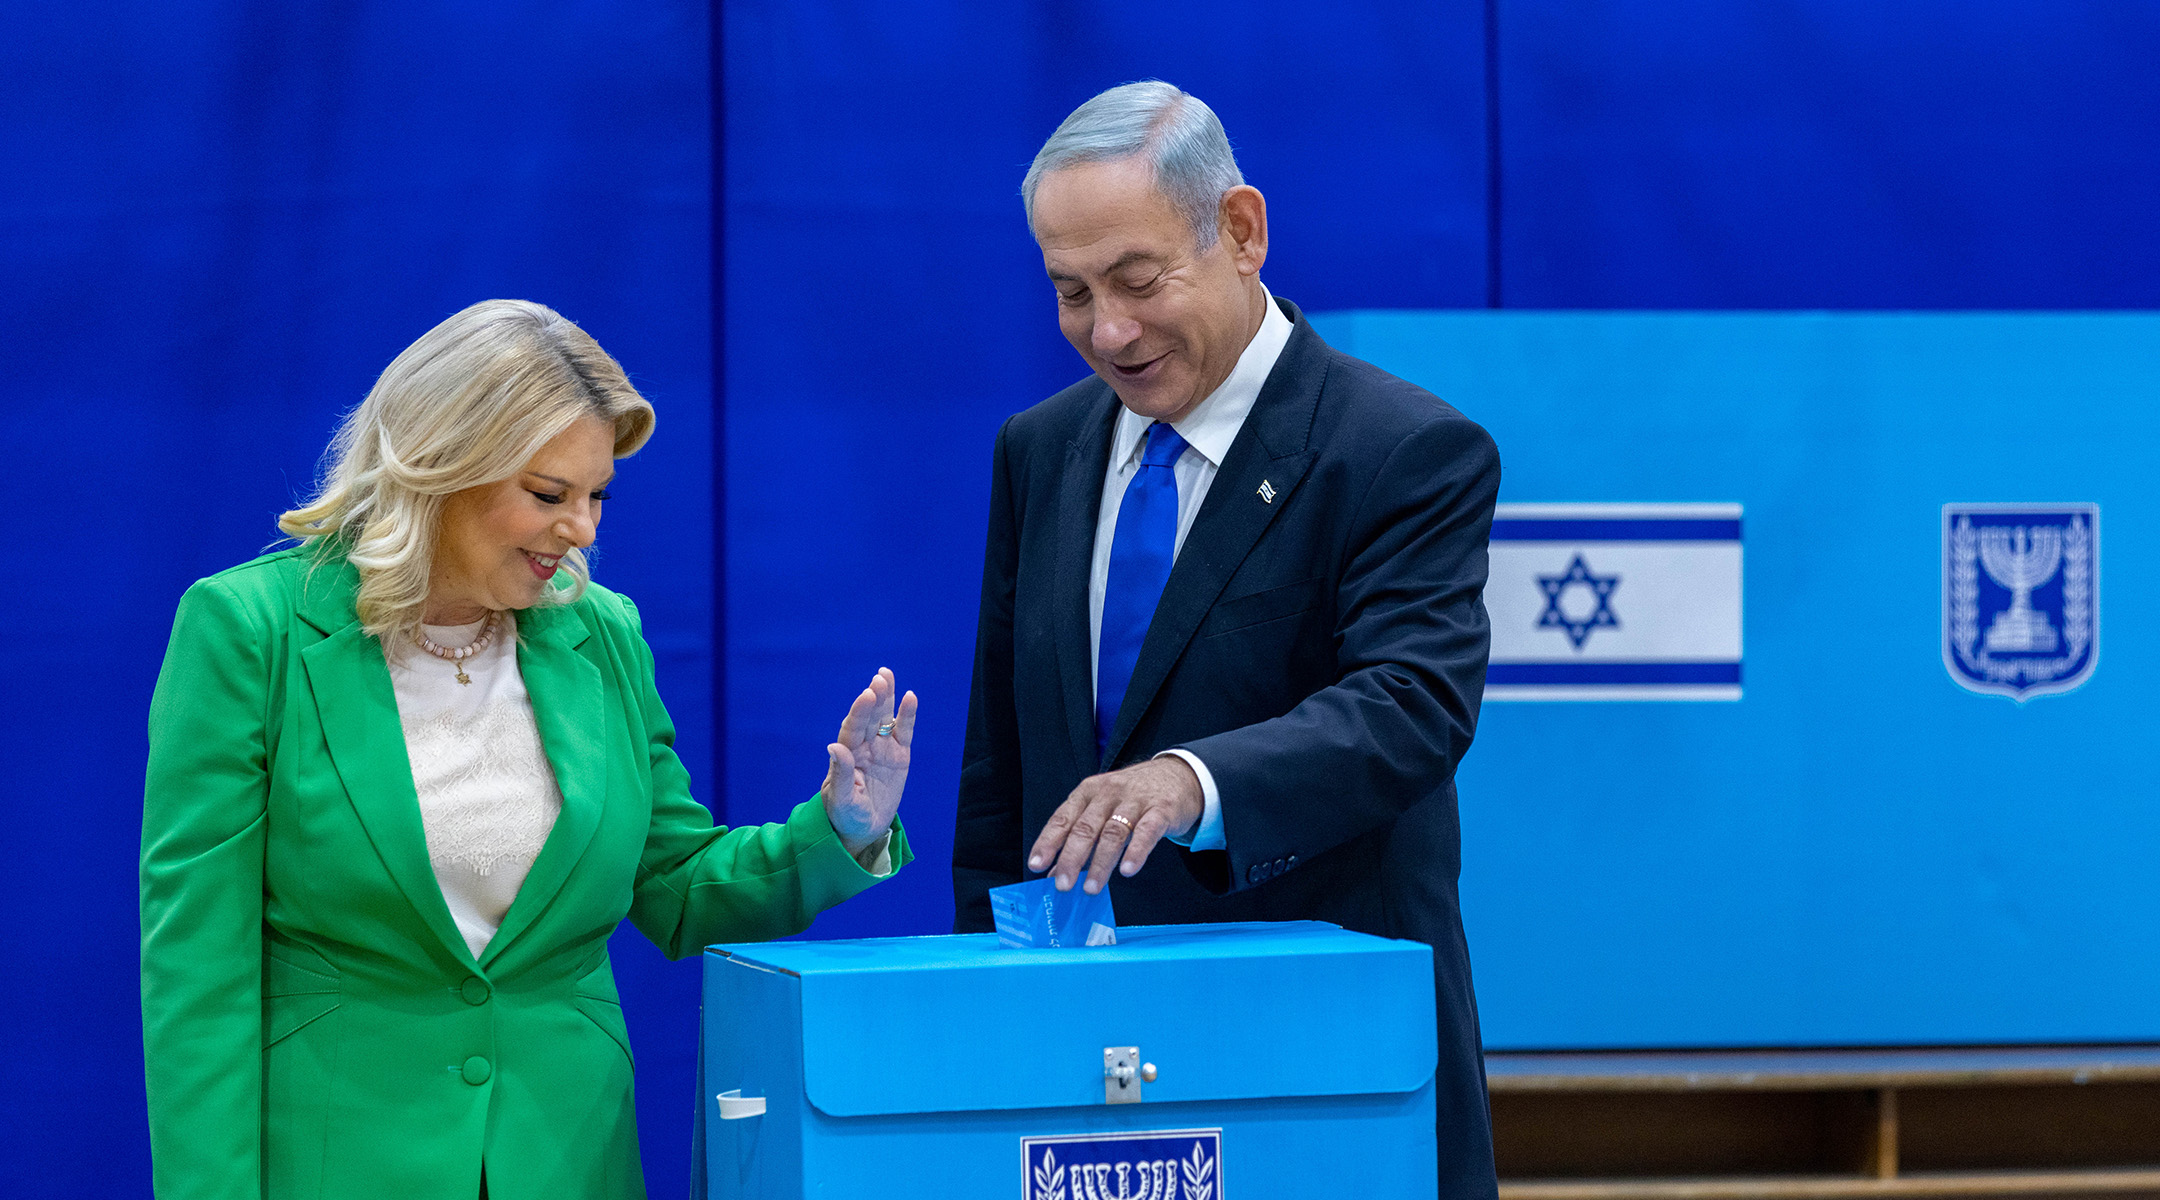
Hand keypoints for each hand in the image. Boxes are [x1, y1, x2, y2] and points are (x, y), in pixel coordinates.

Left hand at [819, 668, 917, 858]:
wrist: (862, 829)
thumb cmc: (845, 815)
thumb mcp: (841, 799)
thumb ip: (840, 773)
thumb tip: (834, 746)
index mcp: (847, 754)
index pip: (853, 728)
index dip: (860, 712)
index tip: (866, 695)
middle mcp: (863, 746)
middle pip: (869, 717)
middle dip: (874, 698)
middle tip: (879, 679)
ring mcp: (882, 749)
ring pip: (884, 718)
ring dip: (886, 698)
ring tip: (886, 675)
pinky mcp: (899, 755)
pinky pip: (903, 732)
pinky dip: (907, 716)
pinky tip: (910, 697)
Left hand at [1028, 756, 1202, 893]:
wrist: (1178, 776)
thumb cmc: (1133, 797)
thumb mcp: (1102, 810)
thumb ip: (1079, 839)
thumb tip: (1053, 873)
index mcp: (1088, 793)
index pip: (1062, 818)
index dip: (1048, 842)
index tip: (1036, 865)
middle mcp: (1108, 794)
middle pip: (1085, 827)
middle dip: (1071, 858)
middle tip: (1063, 885)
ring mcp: (1135, 801)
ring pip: (1113, 832)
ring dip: (1100, 862)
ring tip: (1091, 887)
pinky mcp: (1161, 810)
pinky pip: (1147, 831)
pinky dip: (1136, 852)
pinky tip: (1127, 870)